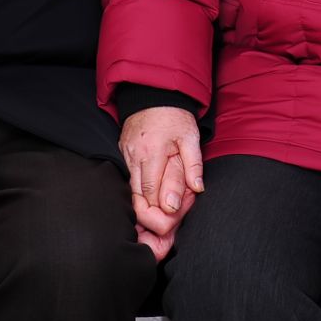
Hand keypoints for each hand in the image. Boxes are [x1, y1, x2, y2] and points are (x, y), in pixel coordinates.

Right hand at [119, 106, 203, 228]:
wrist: (154, 95)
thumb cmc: (175, 116)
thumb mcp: (191, 137)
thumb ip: (194, 165)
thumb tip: (198, 189)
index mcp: (152, 152)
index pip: (150, 192)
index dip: (160, 211)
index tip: (174, 217)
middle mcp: (134, 157)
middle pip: (135, 198)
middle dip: (150, 217)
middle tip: (168, 224)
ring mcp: (125, 156)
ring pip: (129, 193)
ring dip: (144, 207)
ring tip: (162, 215)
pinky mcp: (123, 156)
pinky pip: (128, 182)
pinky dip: (138, 195)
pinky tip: (151, 202)